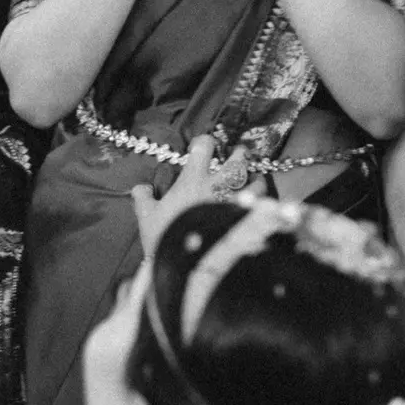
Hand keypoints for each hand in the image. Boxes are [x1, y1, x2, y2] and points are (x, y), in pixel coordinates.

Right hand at [130, 136, 262, 255]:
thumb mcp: (147, 218)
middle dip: (240, 155)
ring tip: (255, 182)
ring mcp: (236, 203)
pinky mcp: (247, 221)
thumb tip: (140, 188)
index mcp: (193, 180)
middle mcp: (218, 187)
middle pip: (237, 161)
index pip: (204, 147)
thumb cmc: (166, 236)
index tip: (202, 146)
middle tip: (240, 154)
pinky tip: (261, 208)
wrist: (190, 263)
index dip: (205, 142)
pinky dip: (263, 205)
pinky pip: (261, 207)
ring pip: (256, 182)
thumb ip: (144, 199)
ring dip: (256, 180)